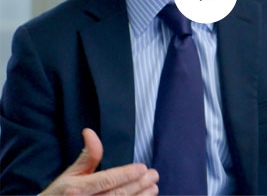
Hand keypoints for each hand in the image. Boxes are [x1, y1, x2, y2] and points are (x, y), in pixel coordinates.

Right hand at [41, 128, 158, 195]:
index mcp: (76, 189)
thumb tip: (89, 131)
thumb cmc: (59, 194)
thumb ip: (87, 154)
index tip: (143, 167)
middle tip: (154, 176)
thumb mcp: (70, 173)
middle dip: (138, 185)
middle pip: (116, 195)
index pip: (106, 180)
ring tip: (154, 188)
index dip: (126, 174)